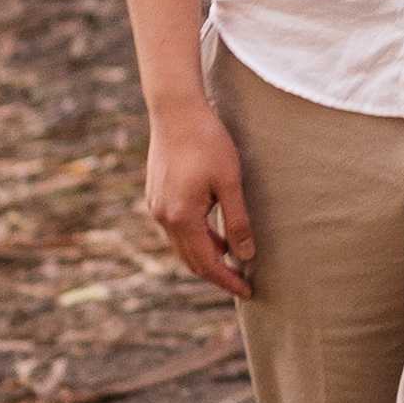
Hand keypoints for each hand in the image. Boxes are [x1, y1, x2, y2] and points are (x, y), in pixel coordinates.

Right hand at [141, 83, 255, 297]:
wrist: (175, 110)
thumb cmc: (207, 141)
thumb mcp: (230, 181)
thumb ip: (237, 221)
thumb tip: (245, 256)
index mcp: (182, 217)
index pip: (207, 263)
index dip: (227, 280)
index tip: (247, 292)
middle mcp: (163, 217)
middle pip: (191, 260)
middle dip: (216, 274)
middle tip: (241, 282)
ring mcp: (156, 206)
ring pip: (182, 245)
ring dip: (205, 256)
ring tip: (232, 258)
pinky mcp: (156, 194)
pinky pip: (176, 228)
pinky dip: (195, 238)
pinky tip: (214, 232)